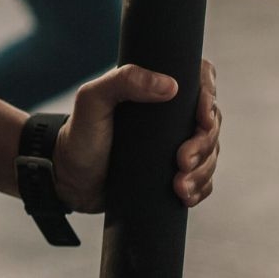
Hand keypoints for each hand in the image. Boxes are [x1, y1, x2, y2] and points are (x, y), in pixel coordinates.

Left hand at [52, 58, 220, 212]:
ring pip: (210, 153)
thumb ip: (123, 81)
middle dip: (204, 144)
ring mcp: (174, 144)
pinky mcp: (173, 172)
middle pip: (210, 122)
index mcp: (154, 90)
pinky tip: (185, 196)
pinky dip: (199, 188)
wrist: (68, 179)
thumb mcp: (92, 101)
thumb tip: (170, 86)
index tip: (203, 119)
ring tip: (179, 186)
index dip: (209, 98)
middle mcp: (170, 115)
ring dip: (202, 171)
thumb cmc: (79, 135)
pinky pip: (202, 179)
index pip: (200, 81)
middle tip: (182, 161)